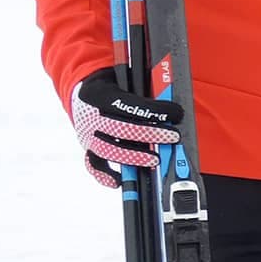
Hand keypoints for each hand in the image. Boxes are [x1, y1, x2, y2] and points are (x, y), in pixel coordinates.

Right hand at [71, 68, 183, 188]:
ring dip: (134, 157)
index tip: (177, 113)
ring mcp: (87, 135)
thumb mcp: (126, 79)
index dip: (156, 111)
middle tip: (173, 137)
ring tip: (155, 160)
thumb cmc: (113, 86)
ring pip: (109, 150)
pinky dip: (105, 175)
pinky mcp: (88, 148)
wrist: (83, 91)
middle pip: (121, 129)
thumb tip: (171, 100)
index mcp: (100, 94)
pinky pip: (94, 165)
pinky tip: (119, 182)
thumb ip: (143, 90)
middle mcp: (90, 116)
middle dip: (151, 135)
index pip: (130, 105)